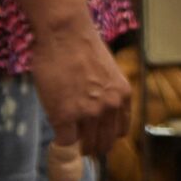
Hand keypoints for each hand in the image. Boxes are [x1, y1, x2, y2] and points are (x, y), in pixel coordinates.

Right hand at [29, 18, 129, 161]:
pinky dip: (61, 142)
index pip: (121, 129)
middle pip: (105, 142)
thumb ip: (105, 92)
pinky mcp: (65, 116)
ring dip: (78, 146)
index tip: (99, 136)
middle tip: (82, 145)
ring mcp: (88, 113)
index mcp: (123, 95)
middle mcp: (110, 107)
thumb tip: (94, 106)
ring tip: (70, 142)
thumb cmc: (82, 46)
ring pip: (87, 145)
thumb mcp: (107, 71)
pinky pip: (66, 141)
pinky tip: (57, 135)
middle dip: (93, 146)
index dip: (108, 135)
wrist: (66, 34)